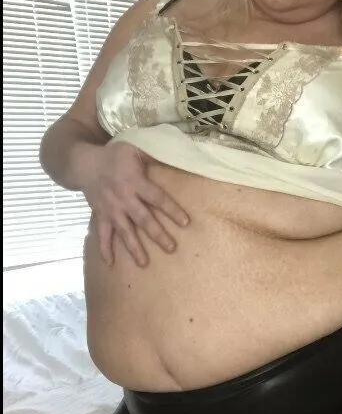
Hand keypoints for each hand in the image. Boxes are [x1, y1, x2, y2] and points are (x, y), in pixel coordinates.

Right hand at [82, 141, 188, 266]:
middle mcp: (124, 199)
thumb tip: (175, 155)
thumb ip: (153, 155)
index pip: (157, 198)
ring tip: (144, 263)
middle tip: (171, 248)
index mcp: (135, 182)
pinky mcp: (100, 216)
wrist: (84, 163)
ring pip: (125, 231)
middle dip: (157, 234)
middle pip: (143, 219)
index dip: (171, 210)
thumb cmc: (115, 156)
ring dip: (134, 247)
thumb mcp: (134, 148)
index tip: (185, 222)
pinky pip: (102, 234)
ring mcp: (111, 210)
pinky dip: (105, 249)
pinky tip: (110, 264)